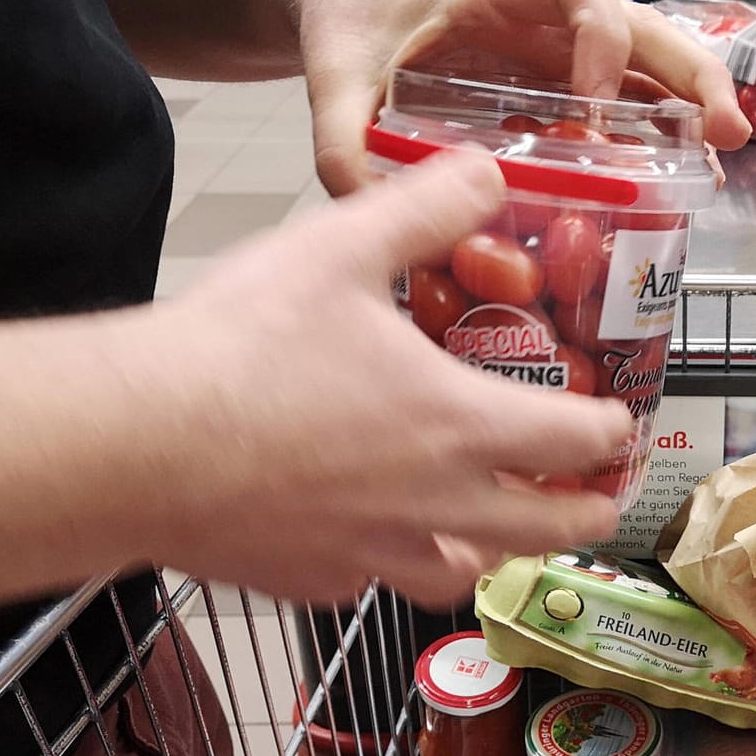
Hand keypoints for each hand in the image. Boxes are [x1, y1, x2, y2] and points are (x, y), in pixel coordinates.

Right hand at [148, 152, 630, 606]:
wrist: (135, 446)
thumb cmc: (241, 349)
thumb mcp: (341, 249)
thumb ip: (426, 207)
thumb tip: (490, 172)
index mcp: (458, 423)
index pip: (576, 441)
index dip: (612, 435)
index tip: (620, 426)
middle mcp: (434, 504)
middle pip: (544, 530)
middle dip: (584, 514)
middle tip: (596, 500)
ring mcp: (374, 554)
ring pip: (464, 571)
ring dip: (494, 550)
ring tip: (491, 529)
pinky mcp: (313, 580)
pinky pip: (376, 582)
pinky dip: (392, 562)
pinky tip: (371, 536)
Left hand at [291, 0, 750, 194]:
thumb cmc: (352, 15)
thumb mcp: (336, 73)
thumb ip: (340, 138)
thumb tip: (367, 205)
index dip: (603, 40)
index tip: (594, 108)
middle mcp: (548, 13)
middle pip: (644, 27)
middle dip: (692, 77)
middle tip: (728, 132)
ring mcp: (563, 47)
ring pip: (648, 64)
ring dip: (691, 108)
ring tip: (724, 163)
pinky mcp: (563, 80)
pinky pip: (625, 98)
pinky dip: (657, 132)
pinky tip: (682, 176)